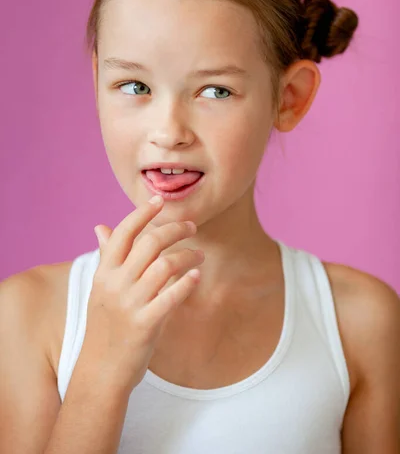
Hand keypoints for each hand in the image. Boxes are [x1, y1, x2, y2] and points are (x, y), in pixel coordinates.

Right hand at [79, 196, 203, 395]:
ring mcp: (130, 304)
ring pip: (164, 266)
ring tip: (199, 255)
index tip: (160, 200)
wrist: (100, 370)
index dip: (143, 212)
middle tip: (192, 227)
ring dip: (187, 255)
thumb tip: (100, 227)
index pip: (124, 232)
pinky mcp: (145, 324)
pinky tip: (197, 275)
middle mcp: (115, 284)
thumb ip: (106, 257)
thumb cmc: (105, 325)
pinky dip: (186, 283)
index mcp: (105, 272)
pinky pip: (170, 297)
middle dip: (175, 229)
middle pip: (150, 243)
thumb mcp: (101, 288)